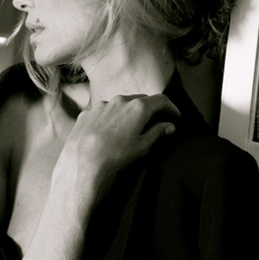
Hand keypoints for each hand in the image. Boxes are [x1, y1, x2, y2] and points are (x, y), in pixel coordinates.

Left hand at [60, 93, 179, 180]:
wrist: (83, 159)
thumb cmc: (116, 154)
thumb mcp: (142, 146)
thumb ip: (157, 133)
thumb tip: (169, 126)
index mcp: (138, 107)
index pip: (160, 100)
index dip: (171, 107)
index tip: (175, 116)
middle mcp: (120, 101)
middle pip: (141, 100)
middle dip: (150, 109)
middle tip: (155, 121)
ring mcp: (102, 105)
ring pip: (121, 104)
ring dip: (129, 113)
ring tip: (129, 128)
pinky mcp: (88, 112)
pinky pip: (104, 111)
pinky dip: (111, 118)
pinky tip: (109, 132)